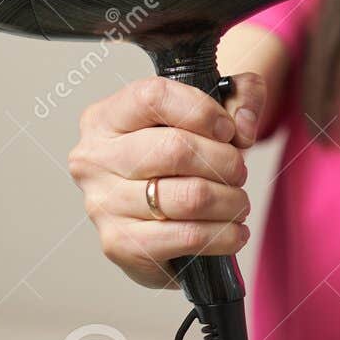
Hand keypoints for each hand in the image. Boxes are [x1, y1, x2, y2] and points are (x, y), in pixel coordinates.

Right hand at [67, 73, 264, 288]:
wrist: (158, 212)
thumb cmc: (182, 153)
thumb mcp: (212, 108)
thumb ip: (242, 94)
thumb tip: (244, 128)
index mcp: (106, 118)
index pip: (153, 98)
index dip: (202, 111)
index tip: (228, 129)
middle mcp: (95, 159)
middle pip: (175, 149)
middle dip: (226, 161)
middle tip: (239, 172)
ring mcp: (103, 204)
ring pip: (188, 197)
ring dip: (230, 201)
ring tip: (238, 202)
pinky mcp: (120, 244)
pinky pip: (187, 237)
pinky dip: (223, 235)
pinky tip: (234, 231)